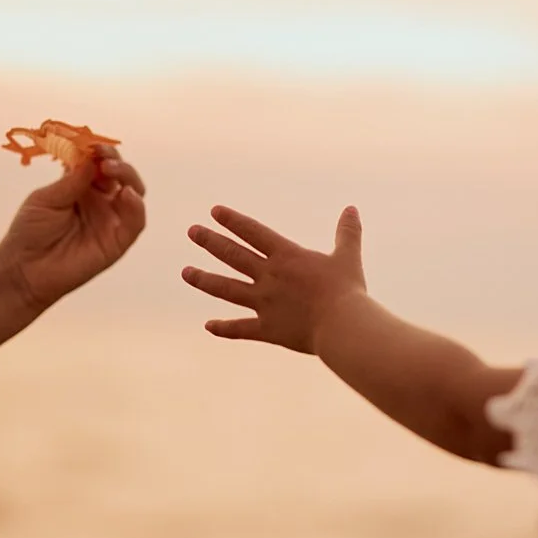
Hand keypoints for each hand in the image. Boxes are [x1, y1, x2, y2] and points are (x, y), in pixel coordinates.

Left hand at [0, 147, 145, 311]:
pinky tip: (126, 194)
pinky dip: (136, 206)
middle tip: (104, 157)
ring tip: (112, 169)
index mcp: (82, 186)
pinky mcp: (117, 241)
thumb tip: (92, 156)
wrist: (24, 269)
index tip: (93, 145)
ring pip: (133, 193)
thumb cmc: (30, 232)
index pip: (100, 163)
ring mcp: (110, 220)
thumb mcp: (47, 198)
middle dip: (116, 162)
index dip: (100, 151)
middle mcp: (100, 201)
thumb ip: (73, 179)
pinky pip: (135, 222)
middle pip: (121, 175)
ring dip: (128, 177)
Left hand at [182, 205, 365, 353]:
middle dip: (210, 242)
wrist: (342, 326)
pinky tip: (208, 326)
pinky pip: (240, 329)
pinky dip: (224, 328)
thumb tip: (351, 209)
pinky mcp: (267, 329)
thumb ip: (347, 233)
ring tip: (185, 272)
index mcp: (286, 257)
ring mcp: (264, 303)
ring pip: (226, 289)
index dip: (233, 220)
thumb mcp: (348, 256)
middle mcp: (269, 276)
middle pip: (233, 255)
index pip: (253, 232)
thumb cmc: (347, 290)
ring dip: (204, 280)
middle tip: (192, 231)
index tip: (214, 212)